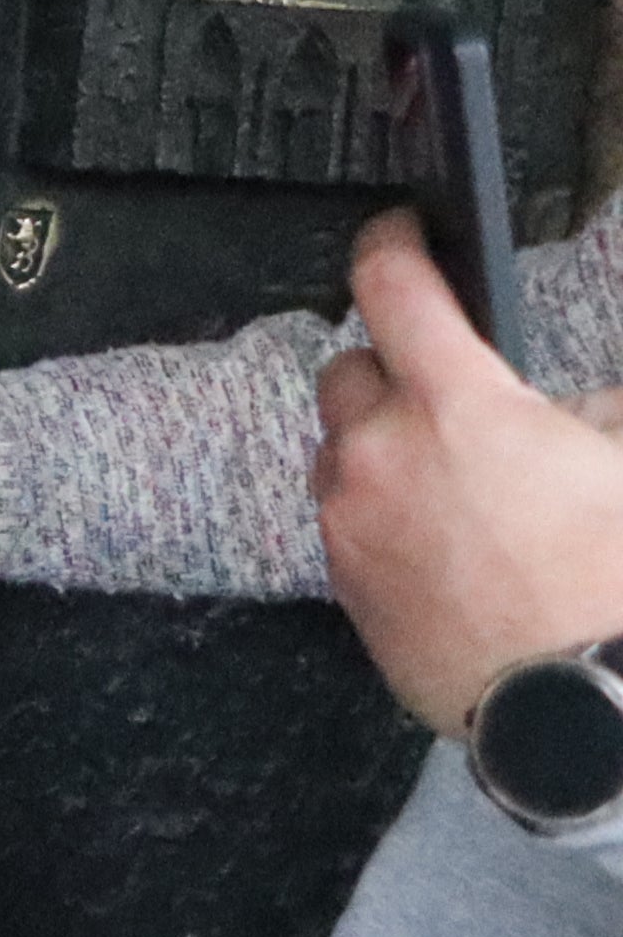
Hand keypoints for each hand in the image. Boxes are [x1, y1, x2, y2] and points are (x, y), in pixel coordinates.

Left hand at [312, 212, 622, 732]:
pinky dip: (378, 511)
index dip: (391, 244)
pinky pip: (343, 518)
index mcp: (456, 404)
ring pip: (340, 451)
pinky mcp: (340, 580)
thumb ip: (591, 414)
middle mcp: (380, 451)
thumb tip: (569, 410)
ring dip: (382, 448)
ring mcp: (349, 519)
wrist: (577, 705)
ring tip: (458, 485)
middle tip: (453, 400)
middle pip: (348, 371)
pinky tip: (443, 542)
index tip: (399, 232)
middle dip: (393, 373)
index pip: (392, 285)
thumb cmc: (611, 584)